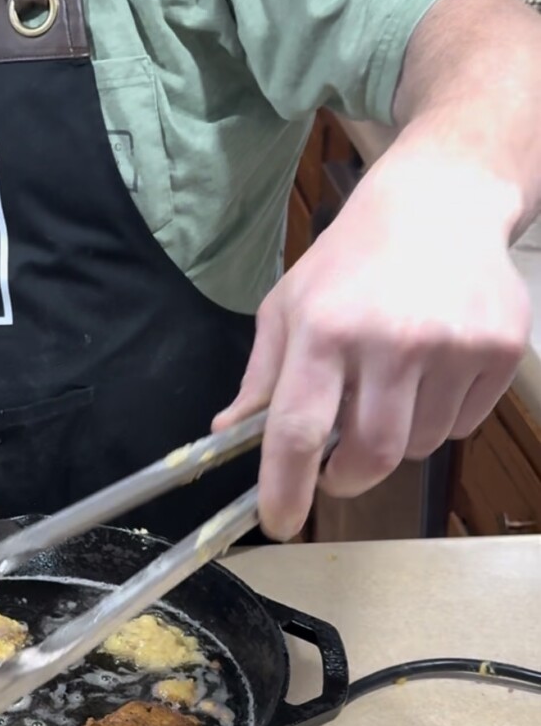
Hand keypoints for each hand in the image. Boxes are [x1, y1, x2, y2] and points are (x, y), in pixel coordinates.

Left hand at [213, 150, 531, 540]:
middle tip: (339, 467)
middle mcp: (391, 338)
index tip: (279, 522)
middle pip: (371, 456)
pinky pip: (462, 425)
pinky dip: (440, 416)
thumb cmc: (354, 258)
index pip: (298, 430)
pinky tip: (432, 368)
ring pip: (419, 446)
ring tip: (391, 387)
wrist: (442, 203)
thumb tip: (227, 433)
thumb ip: (262, 376)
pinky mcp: (498, 350)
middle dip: (348, 477)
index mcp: (325, 328)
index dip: (286, 488)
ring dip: (397, 439)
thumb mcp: (290, 304)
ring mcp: (452, 344)